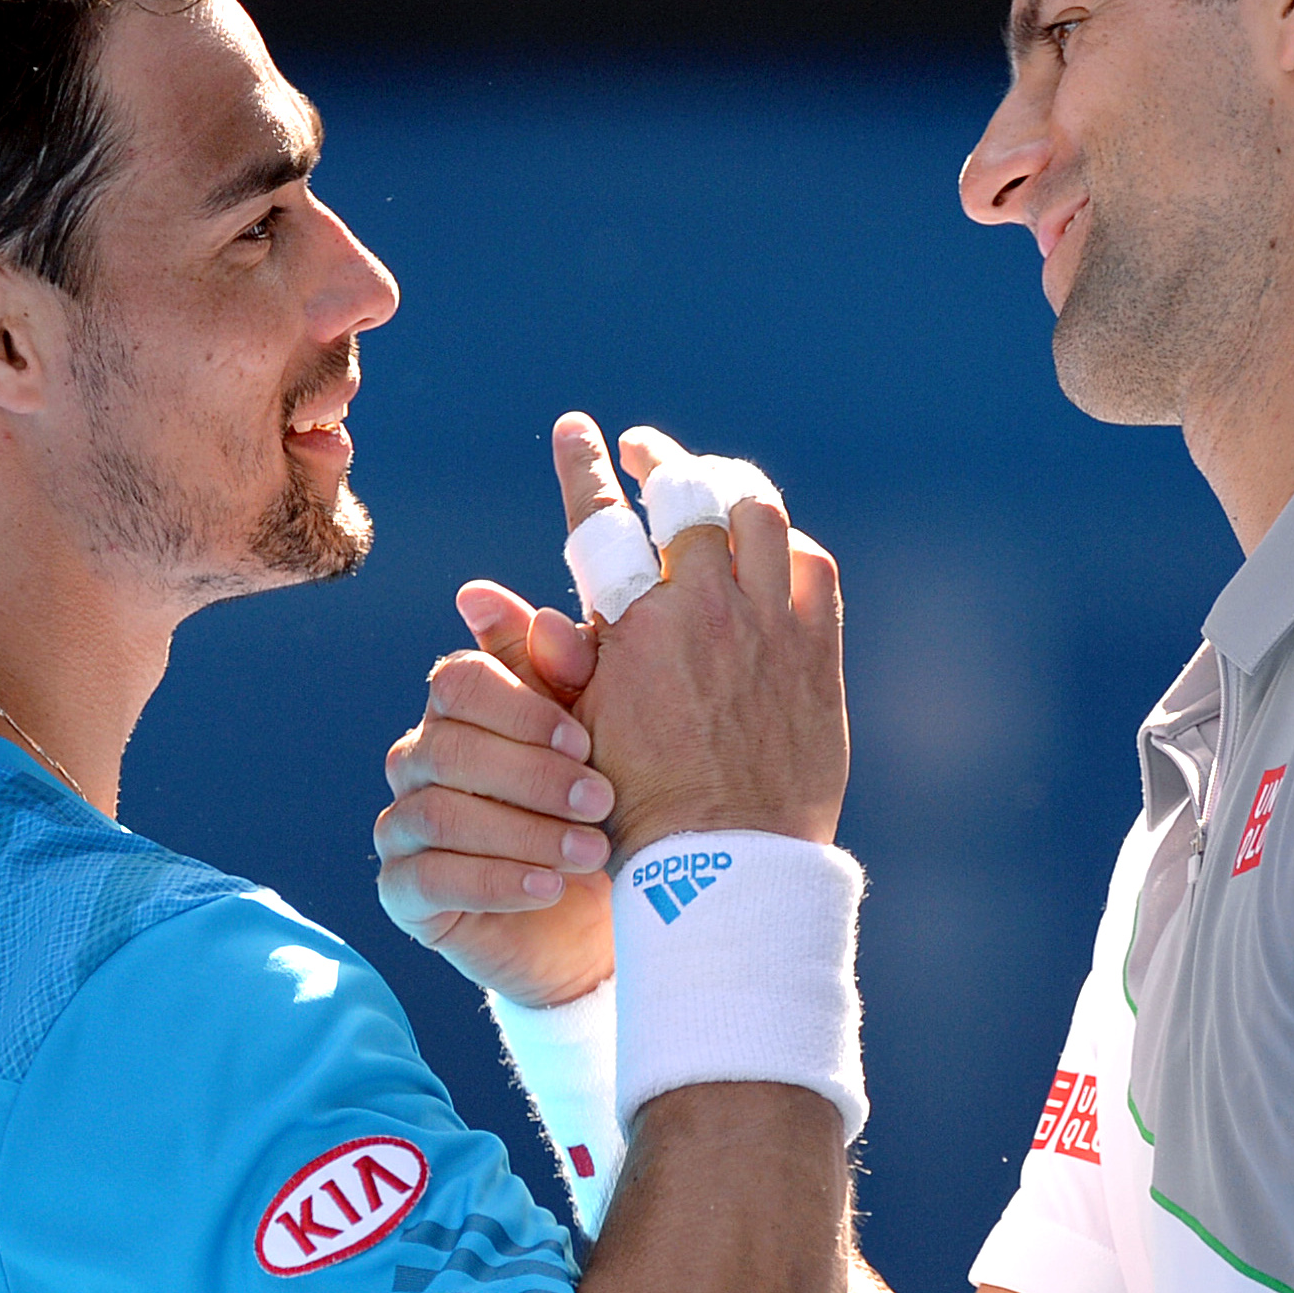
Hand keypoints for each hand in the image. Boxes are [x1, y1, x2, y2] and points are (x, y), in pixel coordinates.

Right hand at [375, 585, 616, 1007]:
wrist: (605, 921)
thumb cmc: (600, 813)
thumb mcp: (596, 737)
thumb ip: (555, 669)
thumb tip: (479, 594)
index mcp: (460, 710)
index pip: (458, 680)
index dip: (520, 708)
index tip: (585, 740)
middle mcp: (419, 760)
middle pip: (447, 746)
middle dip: (531, 775)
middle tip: (601, 801)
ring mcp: (403, 828)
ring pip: (437, 813)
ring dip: (522, 832)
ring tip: (591, 851)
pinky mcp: (404, 895)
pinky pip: (427, 879)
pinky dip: (494, 881)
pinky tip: (548, 888)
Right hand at [579, 420, 847, 855]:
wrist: (729, 862)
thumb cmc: (636, 804)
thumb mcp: (574, 725)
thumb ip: (541, 652)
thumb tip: (477, 591)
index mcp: (637, 627)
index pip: (603, 520)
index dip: (583, 467)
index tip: (575, 430)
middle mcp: (706, 611)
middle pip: (689, 495)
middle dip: (663, 464)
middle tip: (648, 456)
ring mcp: (770, 626)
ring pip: (758, 513)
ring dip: (729, 489)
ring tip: (712, 488)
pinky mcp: (816, 651)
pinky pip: (811, 564)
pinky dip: (785, 545)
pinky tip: (769, 549)